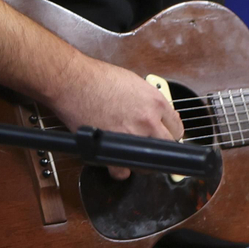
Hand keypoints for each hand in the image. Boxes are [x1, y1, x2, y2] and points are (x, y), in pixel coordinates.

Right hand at [49, 57, 184, 179]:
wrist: (72, 81)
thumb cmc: (96, 77)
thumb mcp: (133, 81)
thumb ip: (149, 100)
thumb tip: (156, 113)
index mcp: (156, 102)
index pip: (177, 127)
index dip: (169, 131)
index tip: (164, 134)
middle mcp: (148, 121)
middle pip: (168, 145)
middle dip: (160, 145)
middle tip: (150, 144)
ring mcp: (131, 136)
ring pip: (150, 161)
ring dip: (143, 160)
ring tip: (132, 152)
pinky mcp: (112, 148)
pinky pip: (123, 170)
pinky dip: (120, 170)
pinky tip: (117, 163)